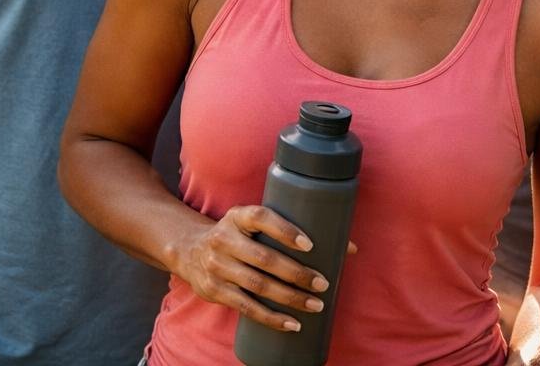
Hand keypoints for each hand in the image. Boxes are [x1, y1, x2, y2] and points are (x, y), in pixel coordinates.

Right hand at [174, 205, 332, 332]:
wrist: (190, 250)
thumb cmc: (241, 234)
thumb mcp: (256, 223)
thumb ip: (296, 229)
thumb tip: (350, 247)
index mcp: (239, 216)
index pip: (262, 218)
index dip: (286, 230)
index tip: (311, 245)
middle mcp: (225, 240)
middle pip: (264, 259)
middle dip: (297, 273)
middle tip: (324, 284)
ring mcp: (217, 267)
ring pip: (258, 286)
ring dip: (290, 298)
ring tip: (316, 305)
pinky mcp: (215, 291)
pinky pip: (246, 307)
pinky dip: (271, 317)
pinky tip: (292, 323)